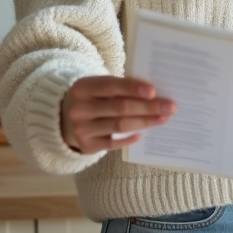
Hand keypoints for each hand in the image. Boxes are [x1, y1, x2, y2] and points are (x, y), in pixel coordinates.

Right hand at [60, 76, 174, 154]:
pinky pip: (113, 144)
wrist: (63, 118)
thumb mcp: (97, 87)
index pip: (110, 86)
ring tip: (163, 119)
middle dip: (148, 108)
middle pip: (119, 108)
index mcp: (82, 88)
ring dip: (145, 122)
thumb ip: (120, 88)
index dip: (133, 88)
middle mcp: (79, 109)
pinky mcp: (86, 146)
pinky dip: (129, 138)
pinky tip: (142, 134)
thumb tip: (154, 94)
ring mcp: (81, 129)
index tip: (154, 92)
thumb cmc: (93, 98)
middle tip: (169, 107)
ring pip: (120, 126)